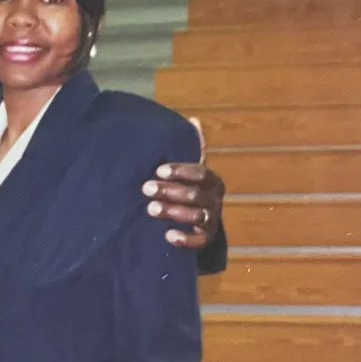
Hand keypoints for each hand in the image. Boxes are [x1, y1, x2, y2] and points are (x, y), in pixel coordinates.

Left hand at [142, 118, 224, 250]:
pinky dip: (185, 239)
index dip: (181, 171)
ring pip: (195, 216)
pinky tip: (168, 235)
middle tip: (146, 188)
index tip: (159, 170)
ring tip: (150, 209)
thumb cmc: (190, 189)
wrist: (200, 222)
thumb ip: (192, 148)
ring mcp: (211, 220)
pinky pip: (198, 241)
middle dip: (170, 191)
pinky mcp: (205, 238)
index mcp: (212, 180)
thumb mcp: (190, 169)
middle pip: (195, 195)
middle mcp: (214, 199)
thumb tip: (194, 120)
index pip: (201, 173)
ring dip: (173, 211)